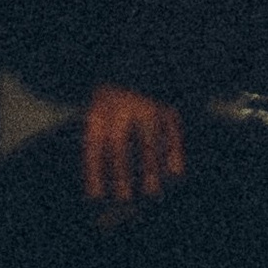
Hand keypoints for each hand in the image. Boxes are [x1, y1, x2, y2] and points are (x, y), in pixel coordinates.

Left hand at [83, 85, 185, 206]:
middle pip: (119, 143)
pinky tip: (173, 174)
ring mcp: (146, 105)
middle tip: (125, 199)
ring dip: (150, 170)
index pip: (94, 144)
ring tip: (151, 192)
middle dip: (122, 173)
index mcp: (99, 109)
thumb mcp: (98, 116)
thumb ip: (100, 146)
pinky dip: (173, 155)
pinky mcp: (167, 105)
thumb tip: (99, 187)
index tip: (96, 197)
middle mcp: (120, 106)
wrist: (137, 68)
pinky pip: (172, 133)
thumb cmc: (113, 104)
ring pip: (148, 142)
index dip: (94, 172)